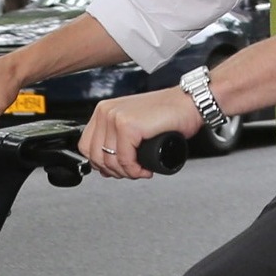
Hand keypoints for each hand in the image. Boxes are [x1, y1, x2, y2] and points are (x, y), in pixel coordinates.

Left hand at [81, 88, 200, 178]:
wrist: (189, 102)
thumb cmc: (168, 113)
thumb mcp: (135, 124)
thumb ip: (118, 139)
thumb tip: (107, 164)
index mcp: (104, 110)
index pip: (86, 146)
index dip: (101, 164)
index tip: (117, 169)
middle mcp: (106, 111)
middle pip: (95, 156)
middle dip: (114, 171)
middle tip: (132, 172)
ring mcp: (116, 117)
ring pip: (110, 161)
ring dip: (127, 172)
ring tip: (141, 170)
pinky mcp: (128, 125)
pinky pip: (125, 159)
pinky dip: (135, 170)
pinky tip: (145, 169)